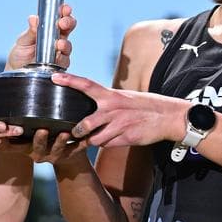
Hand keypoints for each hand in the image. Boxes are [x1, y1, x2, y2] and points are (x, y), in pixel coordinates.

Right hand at [0, 127, 90, 164]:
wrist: (68, 156)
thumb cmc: (44, 140)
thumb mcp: (26, 139)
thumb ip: (13, 130)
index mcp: (28, 148)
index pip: (16, 147)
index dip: (10, 142)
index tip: (8, 135)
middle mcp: (41, 153)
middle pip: (38, 148)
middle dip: (39, 140)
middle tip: (41, 130)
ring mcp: (56, 154)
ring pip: (58, 149)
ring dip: (60, 141)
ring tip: (64, 133)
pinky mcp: (72, 153)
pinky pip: (77, 149)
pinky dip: (82, 144)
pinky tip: (86, 138)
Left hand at [7, 4, 75, 69]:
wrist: (16, 71)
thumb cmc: (20, 54)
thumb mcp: (23, 41)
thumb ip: (30, 31)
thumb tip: (33, 18)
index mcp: (49, 29)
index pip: (61, 17)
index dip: (65, 11)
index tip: (64, 8)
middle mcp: (57, 39)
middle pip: (69, 28)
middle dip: (68, 23)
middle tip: (62, 23)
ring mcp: (59, 52)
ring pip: (68, 46)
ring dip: (65, 44)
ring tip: (59, 43)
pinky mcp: (58, 66)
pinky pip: (64, 61)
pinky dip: (61, 59)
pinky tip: (56, 57)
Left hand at [51, 72, 188, 148]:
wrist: (168, 116)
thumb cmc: (144, 106)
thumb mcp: (124, 97)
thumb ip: (106, 101)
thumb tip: (89, 103)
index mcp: (111, 96)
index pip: (86, 85)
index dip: (69, 80)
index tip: (54, 77)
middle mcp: (112, 109)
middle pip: (84, 124)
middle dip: (77, 132)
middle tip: (74, 132)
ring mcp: (119, 125)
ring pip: (94, 139)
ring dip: (92, 140)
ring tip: (95, 137)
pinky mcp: (126, 138)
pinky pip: (107, 145)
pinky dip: (106, 144)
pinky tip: (113, 139)